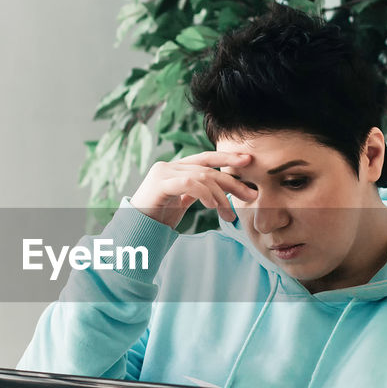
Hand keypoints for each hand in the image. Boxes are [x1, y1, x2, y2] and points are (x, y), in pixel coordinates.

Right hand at [129, 150, 256, 228]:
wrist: (135, 230)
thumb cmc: (157, 218)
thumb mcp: (181, 201)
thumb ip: (197, 192)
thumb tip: (220, 193)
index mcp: (176, 168)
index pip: (206, 158)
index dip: (227, 157)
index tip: (248, 161)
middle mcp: (169, 166)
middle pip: (208, 168)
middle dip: (232, 181)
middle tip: (251, 195)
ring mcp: (163, 172)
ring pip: (202, 177)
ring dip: (220, 197)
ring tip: (229, 215)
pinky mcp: (160, 183)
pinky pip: (189, 184)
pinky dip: (205, 194)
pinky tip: (213, 206)